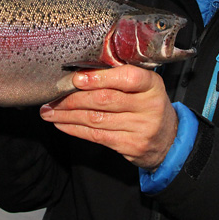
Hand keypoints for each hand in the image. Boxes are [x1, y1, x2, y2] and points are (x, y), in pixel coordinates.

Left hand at [39, 65, 177, 170]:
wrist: (169, 139)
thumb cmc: (148, 105)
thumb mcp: (144, 86)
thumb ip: (119, 78)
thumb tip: (79, 73)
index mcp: (151, 84)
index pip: (127, 77)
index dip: (99, 78)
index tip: (75, 78)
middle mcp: (149, 106)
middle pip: (105, 100)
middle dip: (73, 99)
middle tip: (52, 97)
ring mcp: (141, 128)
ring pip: (96, 119)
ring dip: (67, 115)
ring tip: (49, 111)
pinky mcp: (131, 146)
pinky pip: (97, 136)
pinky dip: (75, 129)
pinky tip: (62, 124)